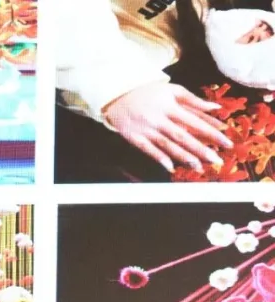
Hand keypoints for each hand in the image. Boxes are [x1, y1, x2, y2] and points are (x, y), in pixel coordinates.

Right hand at [103, 82, 232, 171]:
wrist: (119, 94)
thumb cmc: (149, 92)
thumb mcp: (173, 90)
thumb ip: (194, 99)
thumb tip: (215, 107)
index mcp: (171, 107)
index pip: (195, 121)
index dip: (211, 132)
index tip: (226, 142)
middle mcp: (160, 119)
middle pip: (183, 136)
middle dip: (201, 149)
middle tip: (216, 160)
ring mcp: (147, 129)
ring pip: (168, 145)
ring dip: (183, 157)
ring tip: (198, 167)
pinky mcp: (135, 137)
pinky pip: (148, 150)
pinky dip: (159, 158)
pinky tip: (171, 168)